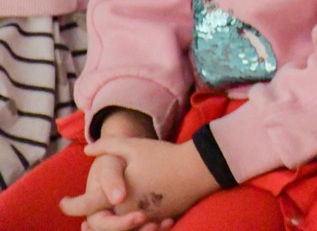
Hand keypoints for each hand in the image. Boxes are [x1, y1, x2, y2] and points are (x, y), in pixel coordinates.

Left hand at [73, 138, 217, 225]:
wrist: (199, 168)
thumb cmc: (165, 156)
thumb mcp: (134, 146)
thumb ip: (108, 146)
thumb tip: (88, 150)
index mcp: (115, 196)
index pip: (84, 206)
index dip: (70, 206)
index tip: (64, 202)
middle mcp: (126, 212)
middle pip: (99, 226)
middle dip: (90, 223)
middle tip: (83, 219)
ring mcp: (144, 218)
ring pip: (120, 229)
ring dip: (108, 227)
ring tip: (99, 222)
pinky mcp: (159, 219)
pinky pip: (140, 228)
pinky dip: (132, 227)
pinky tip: (131, 222)